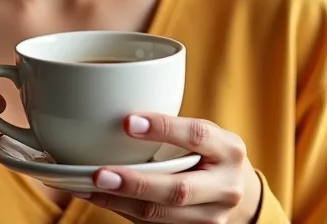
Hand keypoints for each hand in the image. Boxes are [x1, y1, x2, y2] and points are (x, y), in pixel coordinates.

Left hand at [77, 114, 261, 222]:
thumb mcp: (204, 132)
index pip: (196, 135)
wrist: (238, 192)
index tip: (127, 122)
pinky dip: (125, 211)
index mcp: (228, 149)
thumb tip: (116, 112)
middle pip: (177, 190)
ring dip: (120, 202)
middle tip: (99, 173)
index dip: (163, 128)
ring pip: (161, 215)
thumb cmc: (210, 152)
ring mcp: (213, 218)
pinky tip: (102, 198)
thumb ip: (173, 127)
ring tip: (88, 187)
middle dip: (135, 183)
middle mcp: (226, 187)